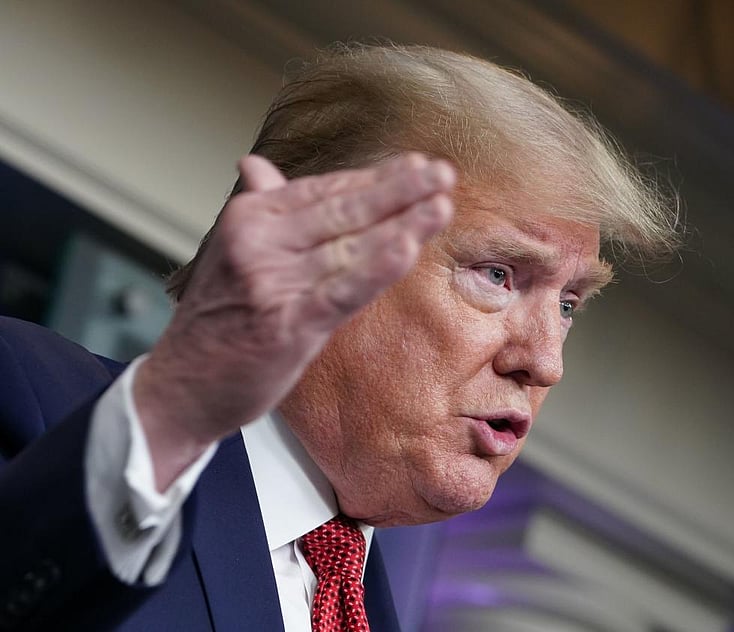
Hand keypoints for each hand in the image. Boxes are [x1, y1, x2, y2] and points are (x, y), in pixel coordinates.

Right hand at [133, 154, 455, 489]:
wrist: (181, 385)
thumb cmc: (216, 318)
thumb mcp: (230, 253)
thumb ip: (259, 209)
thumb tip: (255, 164)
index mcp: (248, 218)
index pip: (324, 190)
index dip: (376, 178)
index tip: (418, 166)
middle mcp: (258, 242)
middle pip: (343, 210)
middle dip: (398, 190)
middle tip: (444, 173)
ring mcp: (272, 282)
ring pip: (350, 246)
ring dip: (401, 223)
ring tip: (441, 204)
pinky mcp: (287, 323)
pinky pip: (341, 290)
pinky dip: (376, 268)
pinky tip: (408, 247)